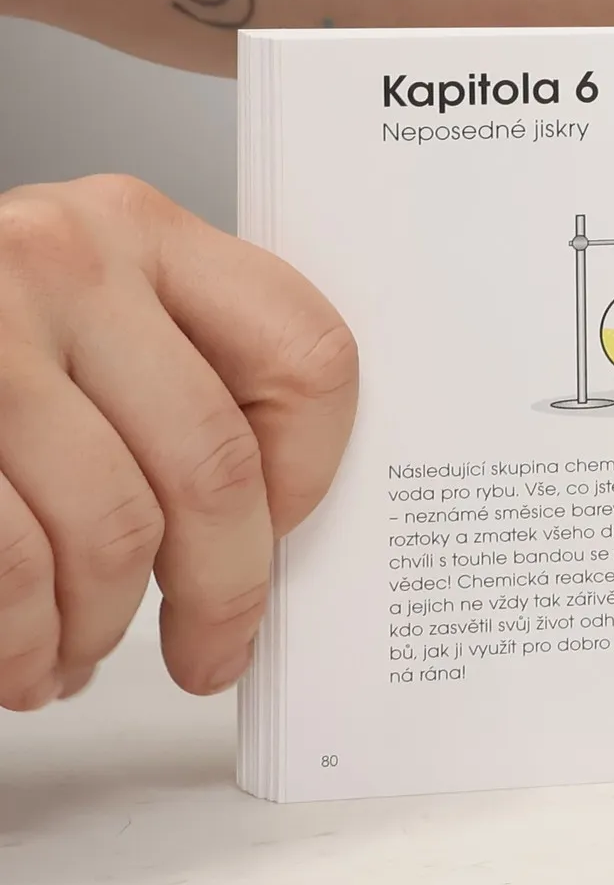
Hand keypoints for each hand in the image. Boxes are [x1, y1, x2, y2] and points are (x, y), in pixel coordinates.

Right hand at [0, 175, 356, 708]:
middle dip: (224, 589)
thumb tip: (263, 513)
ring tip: (81, 650)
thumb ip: (167, 364)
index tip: (287, 527)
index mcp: (137, 227)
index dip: (312, 465)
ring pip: (114, 530)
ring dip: (105, 626)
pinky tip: (24, 657)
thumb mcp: (76, 300)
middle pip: (213, 462)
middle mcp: (63, 266)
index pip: (301, 348)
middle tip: (213, 647)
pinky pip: (15, 568)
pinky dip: (27, 642)